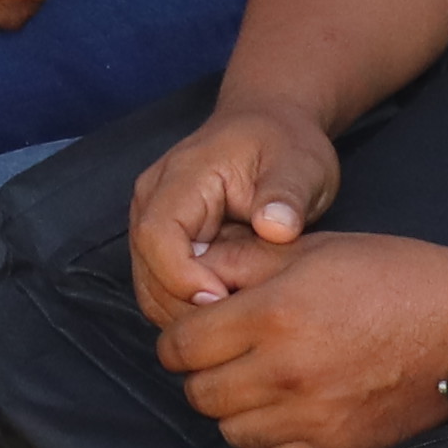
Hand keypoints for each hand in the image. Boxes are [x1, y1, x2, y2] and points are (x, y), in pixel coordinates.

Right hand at [126, 100, 345, 325]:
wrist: (270, 126)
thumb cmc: (285, 143)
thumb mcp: (300, 164)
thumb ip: (286, 195)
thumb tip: (276, 228)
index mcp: (181, 176)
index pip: (156, 235)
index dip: (182, 277)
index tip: (225, 299)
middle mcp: (153, 199)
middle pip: (147, 270)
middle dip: (186, 306)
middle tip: (238, 322)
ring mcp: (154, 222)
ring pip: (150, 287)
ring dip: (187, 313)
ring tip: (237, 318)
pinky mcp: (164, 243)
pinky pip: (163, 289)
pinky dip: (190, 309)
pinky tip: (230, 311)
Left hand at [150, 228, 447, 447]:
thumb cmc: (393, 275)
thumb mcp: (314, 248)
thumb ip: (245, 261)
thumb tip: (194, 271)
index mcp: (272, 315)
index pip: (183, 346)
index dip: (176, 339)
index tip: (190, 333)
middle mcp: (284, 372)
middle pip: (201, 395)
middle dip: (201, 374)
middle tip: (221, 357)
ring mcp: (312, 418)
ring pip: (233, 433)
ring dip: (235, 411)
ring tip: (256, 384)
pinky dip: (274, 441)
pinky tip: (289, 414)